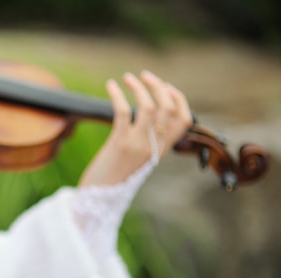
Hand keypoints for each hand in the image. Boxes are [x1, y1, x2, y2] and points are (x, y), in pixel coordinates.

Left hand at [79, 70, 192, 186]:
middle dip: (158, 87)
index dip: (178, 99)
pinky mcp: (119, 143)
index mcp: (161, 151)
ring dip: (138, 87)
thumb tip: (144, 118)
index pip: (183, 121)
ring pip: (148, 107)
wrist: (97, 198)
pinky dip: (117, 94)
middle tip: (145, 76)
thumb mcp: (136, 160)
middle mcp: (153, 147)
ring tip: (127, 77)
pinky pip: (123, 111)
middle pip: (167, 109)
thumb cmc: (113, 178)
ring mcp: (137, 145)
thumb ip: (146, 142)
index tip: (166, 86)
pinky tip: (110, 85)